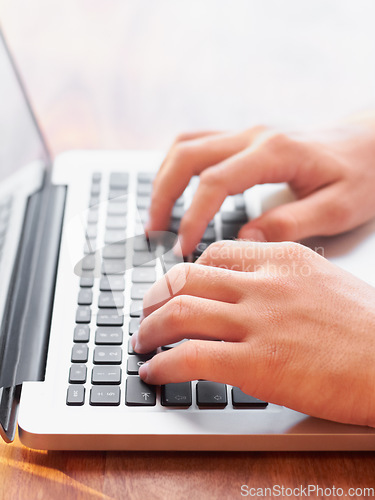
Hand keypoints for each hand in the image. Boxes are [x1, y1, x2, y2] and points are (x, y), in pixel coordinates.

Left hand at [133, 240, 374, 426]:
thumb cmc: (368, 329)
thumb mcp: (323, 281)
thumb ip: (280, 279)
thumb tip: (246, 291)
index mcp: (282, 259)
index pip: (214, 254)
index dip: (185, 274)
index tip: (176, 289)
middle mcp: (265, 284)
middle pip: (186, 278)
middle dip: (156, 298)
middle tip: (148, 314)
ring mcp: (259, 322)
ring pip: (180, 312)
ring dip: (151, 329)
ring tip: (142, 343)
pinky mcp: (258, 364)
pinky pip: (191, 357)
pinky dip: (163, 364)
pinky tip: (155, 372)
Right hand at [146, 120, 374, 254]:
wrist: (370, 144)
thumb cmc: (360, 175)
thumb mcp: (337, 207)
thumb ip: (289, 224)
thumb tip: (243, 241)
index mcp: (275, 152)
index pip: (215, 182)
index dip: (192, 217)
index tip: (181, 248)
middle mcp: (254, 137)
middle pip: (186, 155)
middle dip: (162, 195)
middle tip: (154, 232)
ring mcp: (247, 134)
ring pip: (186, 145)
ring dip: (164, 179)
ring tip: (157, 216)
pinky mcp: (245, 140)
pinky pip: (198, 144)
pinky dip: (178, 169)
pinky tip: (177, 192)